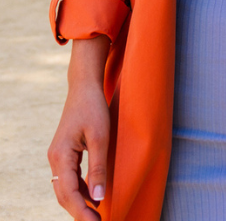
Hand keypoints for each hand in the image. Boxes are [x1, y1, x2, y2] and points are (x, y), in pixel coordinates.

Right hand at [48, 79, 109, 219]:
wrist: (84, 87)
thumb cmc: (93, 108)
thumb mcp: (100, 137)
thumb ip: (98, 167)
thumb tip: (98, 198)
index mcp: (60, 156)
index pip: (69, 193)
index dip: (81, 211)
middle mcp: (55, 159)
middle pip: (63, 195)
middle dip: (78, 212)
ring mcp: (58, 156)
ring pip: (65, 188)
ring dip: (79, 202)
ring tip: (95, 215)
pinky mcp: (65, 153)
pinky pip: (70, 178)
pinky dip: (79, 190)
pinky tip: (92, 196)